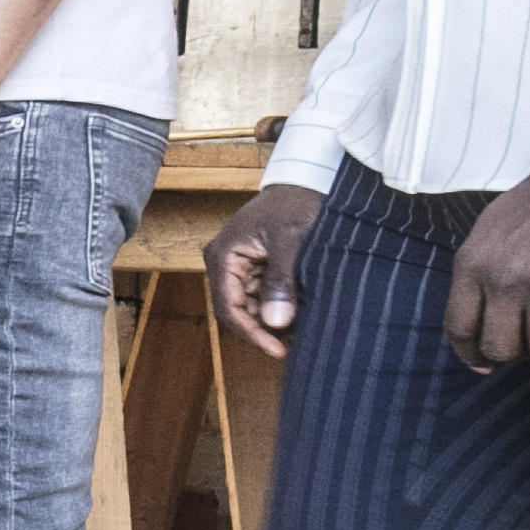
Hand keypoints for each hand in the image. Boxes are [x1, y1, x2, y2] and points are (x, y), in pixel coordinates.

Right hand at [211, 185, 319, 357]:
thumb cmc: (295, 203)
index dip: (251, 333)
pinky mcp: (254, 265)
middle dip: (263, 328)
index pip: (229, 308)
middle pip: (237, 310)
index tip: (277, 350)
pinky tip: (299, 311)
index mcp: (223, 256)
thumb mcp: (290, 242)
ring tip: (301, 328)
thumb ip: (281, 283)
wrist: (305, 179)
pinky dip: (279, 305)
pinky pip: (261, 294)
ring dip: (272, 319)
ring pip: (250, 305)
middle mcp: (223, 263)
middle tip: (292, 344)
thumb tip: (275, 322)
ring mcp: (238, 265)